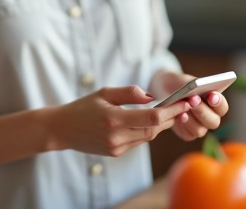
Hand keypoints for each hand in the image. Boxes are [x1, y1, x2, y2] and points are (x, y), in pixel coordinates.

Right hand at [46, 85, 192, 156]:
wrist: (62, 129)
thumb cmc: (83, 107)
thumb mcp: (104, 93)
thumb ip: (129, 92)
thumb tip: (151, 96)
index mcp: (113, 119)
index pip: (151, 117)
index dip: (171, 111)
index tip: (183, 103)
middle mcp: (116, 136)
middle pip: (153, 129)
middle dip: (170, 119)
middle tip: (181, 107)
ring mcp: (116, 147)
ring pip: (147, 137)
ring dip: (159, 125)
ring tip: (168, 113)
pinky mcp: (115, 153)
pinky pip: (137, 141)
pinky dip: (146, 131)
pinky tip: (149, 122)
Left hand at [150, 70, 229, 141]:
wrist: (163, 91)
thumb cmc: (178, 84)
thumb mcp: (185, 80)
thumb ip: (193, 83)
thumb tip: (197, 86)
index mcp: (215, 103)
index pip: (222, 107)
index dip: (219, 102)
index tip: (212, 95)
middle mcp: (210, 118)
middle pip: (213, 122)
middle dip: (203, 110)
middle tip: (193, 100)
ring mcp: (200, 127)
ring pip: (200, 130)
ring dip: (192, 119)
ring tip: (183, 109)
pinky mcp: (188, 134)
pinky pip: (188, 134)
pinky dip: (183, 125)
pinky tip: (178, 117)